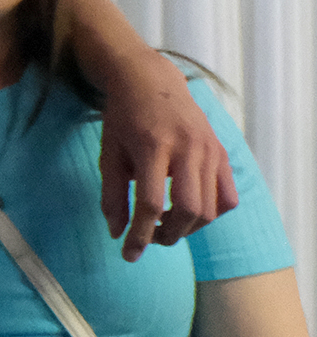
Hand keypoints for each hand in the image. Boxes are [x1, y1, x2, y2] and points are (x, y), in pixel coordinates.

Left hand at [95, 60, 234, 258]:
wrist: (150, 81)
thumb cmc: (123, 119)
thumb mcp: (108, 154)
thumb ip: (111, 196)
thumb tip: (117, 234)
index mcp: (152, 147)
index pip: (150, 203)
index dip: (139, 235)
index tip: (129, 255)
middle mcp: (187, 148)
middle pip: (188, 210)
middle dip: (169, 234)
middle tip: (150, 238)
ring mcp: (209, 150)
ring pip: (212, 208)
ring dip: (189, 228)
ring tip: (165, 224)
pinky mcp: (221, 152)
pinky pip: (227, 196)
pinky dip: (212, 213)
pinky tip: (189, 211)